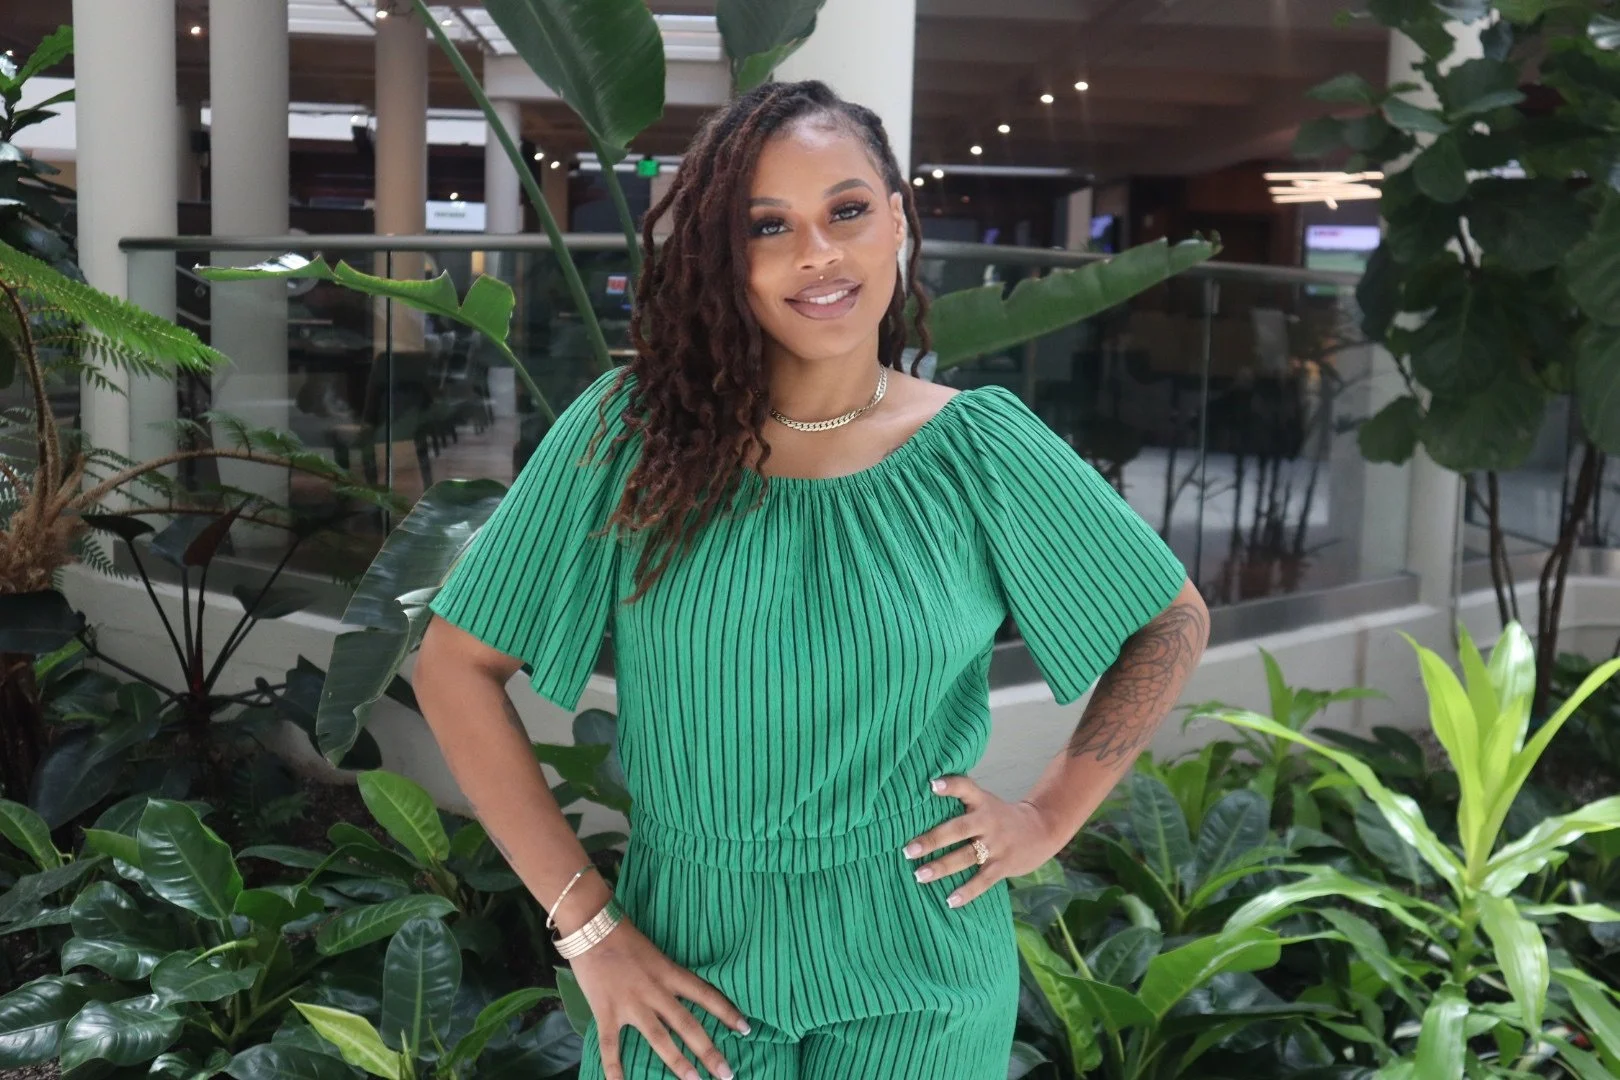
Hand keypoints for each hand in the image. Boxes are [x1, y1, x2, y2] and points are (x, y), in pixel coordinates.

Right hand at [569, 916, 748, 1079]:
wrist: (592, 928)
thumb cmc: (624, 937)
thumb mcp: (656, 954)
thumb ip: (669, 975)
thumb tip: (685, 993)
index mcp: (670, 973)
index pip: (706, 995)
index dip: (728, 1012)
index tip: (746, 1029)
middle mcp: (656, 991)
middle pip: (688, 1025)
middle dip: (709, 1051)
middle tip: (727, 1073)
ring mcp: (632, 1004)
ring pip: (660, 1039)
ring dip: (678, 1062)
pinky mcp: (607, 1012)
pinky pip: (611, 1046)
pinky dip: (615, 1068)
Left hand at [901, 775, 1063, 907]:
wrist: (1042, 829)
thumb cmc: (1001, 816)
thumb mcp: (986, 801)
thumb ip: (961, 800)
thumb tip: (923, 796)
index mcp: (982, 802)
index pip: (966, 788)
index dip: (950, 785)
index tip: (932, 785)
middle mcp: (988, 821)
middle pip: (958, 829)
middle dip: (933, 839)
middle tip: (908, 850)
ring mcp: (996, 845)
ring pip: (966, 857)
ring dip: (942, 867)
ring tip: (919, 875)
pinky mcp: (1003, 865)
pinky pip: (983, 881)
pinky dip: (967, 892)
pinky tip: (950, 901)